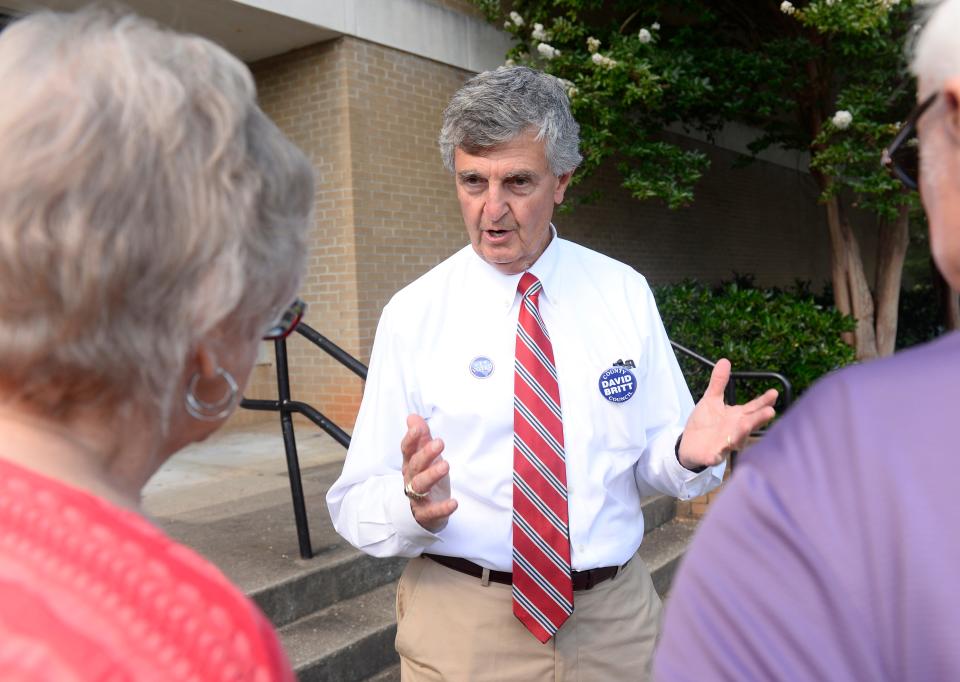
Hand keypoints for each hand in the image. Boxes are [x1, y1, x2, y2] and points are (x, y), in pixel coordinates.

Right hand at [401, 414, 456, 531]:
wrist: (424, 513)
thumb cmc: (426, 479)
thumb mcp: (426, 458)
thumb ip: (422, 438)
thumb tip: (413, 417)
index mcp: (410, 464)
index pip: (407, 450)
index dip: (411, 439)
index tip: (418, 428)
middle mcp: (411, 479)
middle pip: (415, 465)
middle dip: (425, 454)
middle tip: (440, 443)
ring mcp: (417, 497)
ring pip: (420, 485)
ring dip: (432, 475)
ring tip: (446, 466)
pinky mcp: (426, 514)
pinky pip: (432, 512)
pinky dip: (442, 508)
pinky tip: (454, 503)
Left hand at [678, 359, 777, 469]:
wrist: (689, 445)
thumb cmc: (705, 423)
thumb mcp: (711, 400)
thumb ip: (718, 383)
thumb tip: (725, 360)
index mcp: (737, 417)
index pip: (753, 408)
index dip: (763, 402)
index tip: (774, 393)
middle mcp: (735, 431)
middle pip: (749, 424)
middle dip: (758, 418)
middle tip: (770, 412)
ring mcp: (724, 444)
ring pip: (735, 440)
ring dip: (741, 434)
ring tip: (746, 424)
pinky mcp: (711, 455)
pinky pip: (714, 457)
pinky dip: (715, 456)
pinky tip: (715, 455)